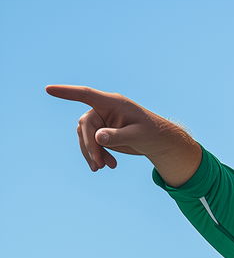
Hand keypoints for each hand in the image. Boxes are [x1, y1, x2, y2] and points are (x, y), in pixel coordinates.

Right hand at [46, 84, 201, 185]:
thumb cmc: (152, 133)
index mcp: (113, 103)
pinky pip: (92, 143)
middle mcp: (104, 109)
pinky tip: (108, 166)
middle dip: (90, 145)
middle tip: (99, 164)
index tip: (49, 90)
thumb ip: (118, 136)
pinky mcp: (102, 132)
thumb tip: (98, 137)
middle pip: (85, 124)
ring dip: (92, 152)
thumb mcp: (137, 136)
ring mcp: (101, 120)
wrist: (158, 141)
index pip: (86, 95)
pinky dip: (97, 155)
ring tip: (103, 168)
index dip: (67, 93)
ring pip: (85, 136)